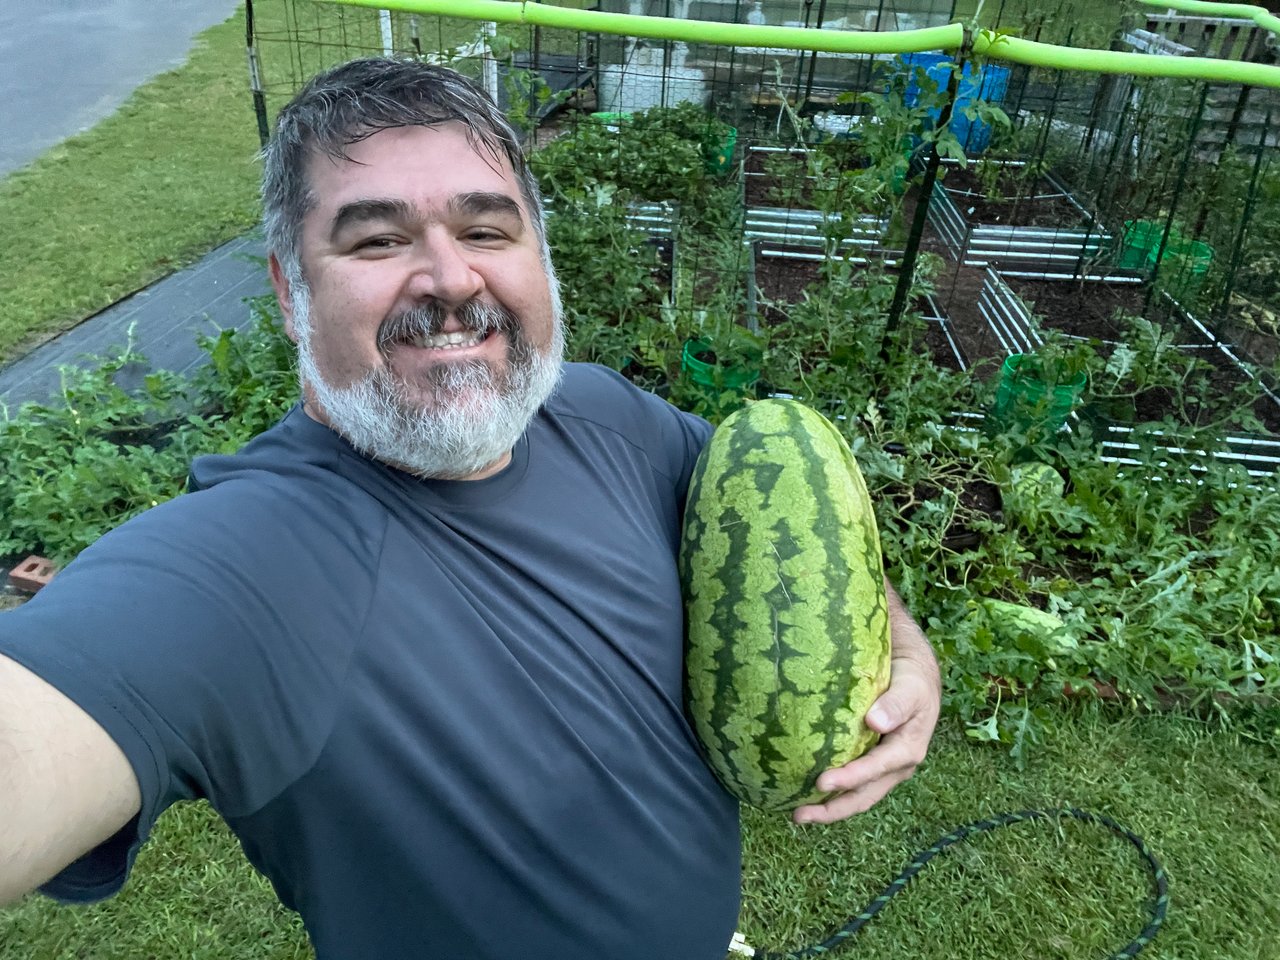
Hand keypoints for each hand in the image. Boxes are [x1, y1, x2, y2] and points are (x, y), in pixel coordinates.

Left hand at [792, 581, 939, 824]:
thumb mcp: (910, 688)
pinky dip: (832, 792)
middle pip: (863, 796)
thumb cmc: (912, 681)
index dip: (849, 779)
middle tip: (799, 815)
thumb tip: (875, 723)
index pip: (874, 770)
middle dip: (832, 809)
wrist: (916, 677)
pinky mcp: (870, 762)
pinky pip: (851, 784)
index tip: (821, 782)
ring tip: (797, 814)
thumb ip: (896, 704)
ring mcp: (883, 768)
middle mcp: (895, 767)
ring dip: (828, 807)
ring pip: (856, 796)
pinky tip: (805, 792)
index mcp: (907, 751)